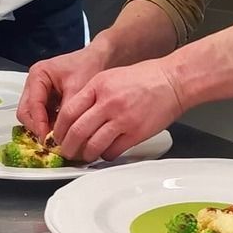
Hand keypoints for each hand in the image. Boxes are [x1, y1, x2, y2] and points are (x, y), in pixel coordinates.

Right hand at [17, 45, 108, 138]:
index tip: (47, 138)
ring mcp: (38, 92)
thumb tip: (61, 134)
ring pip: (32, 116)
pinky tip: (62, 131)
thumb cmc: (88, 67)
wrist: (99, 59)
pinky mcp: (46, 100)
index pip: (32, 104)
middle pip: (26, 112)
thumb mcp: (78, 88)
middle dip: (37, 127)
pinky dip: (49, 125)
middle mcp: (34, 84)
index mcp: (38, 75)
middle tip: (51, 141)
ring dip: (43, 127)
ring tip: (58, 137)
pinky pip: (42, 116)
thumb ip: (67, 111)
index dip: (38, 123)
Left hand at [51, 58, 184, 161]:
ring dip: (85, 154)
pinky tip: (105, 153)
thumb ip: (92, 94)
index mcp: (98, 86)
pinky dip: (105, 156)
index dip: (59, 129)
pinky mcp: (136, 133)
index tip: (58, 137)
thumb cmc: (144, 78)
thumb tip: (74, 116)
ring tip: (84, 156)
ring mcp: (122, 119)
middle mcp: (108, 103)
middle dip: (67, 147)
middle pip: (77, 131)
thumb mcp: (110, 76)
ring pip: (93, 145)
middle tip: (66, 151)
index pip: (68, 112)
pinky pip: (112, 151)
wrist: (173, 81)